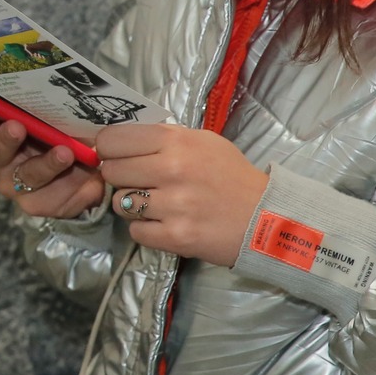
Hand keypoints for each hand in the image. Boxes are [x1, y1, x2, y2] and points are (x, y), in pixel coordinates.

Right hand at [0, 85, 105, 218]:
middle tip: (16, 127)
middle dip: (3, 139)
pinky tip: (88, 180)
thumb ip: (51, 95)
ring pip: (26, 175)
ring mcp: (15, 183)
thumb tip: (56, 67)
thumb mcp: (59, 109)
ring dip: (45, 163)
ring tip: (65, 152)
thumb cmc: (68, 131)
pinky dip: (72, 187)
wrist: (95, 173)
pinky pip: (50, 199)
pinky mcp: (36, 205)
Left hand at [94, 123, 268, 266]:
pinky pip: (135, 232)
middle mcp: (171, 169)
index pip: (112, 139)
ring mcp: (173, 205)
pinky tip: (164, 223)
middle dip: (119, 177)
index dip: (108, 148)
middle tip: (137, 181)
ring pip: (120, 203)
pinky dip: (145, 230)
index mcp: (176, 141)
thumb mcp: (202, 141)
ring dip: (131, 205)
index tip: (116, 155)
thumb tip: (119, 139)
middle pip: (111, 171)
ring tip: (154, 203)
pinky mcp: (176, 236)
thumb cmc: (232, 176)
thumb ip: (163, 137)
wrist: (267, 218)